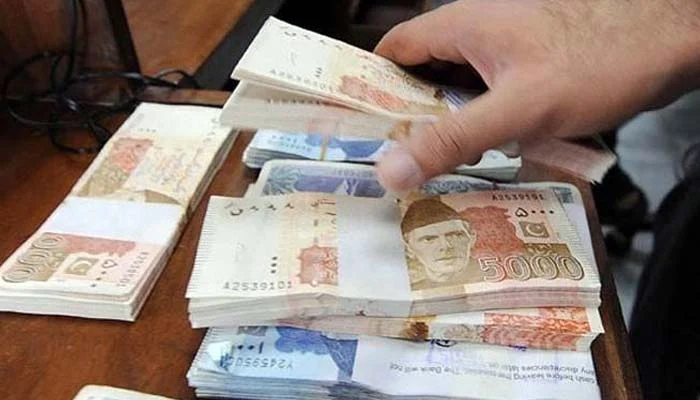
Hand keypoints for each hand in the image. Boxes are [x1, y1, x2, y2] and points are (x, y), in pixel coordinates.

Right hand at [374, 0, 699, 189]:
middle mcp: (477, 29)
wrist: (670, 39)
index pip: (393, 51)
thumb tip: (388, 170)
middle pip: (423, 73)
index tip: (358, 129)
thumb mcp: (517, 108)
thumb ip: (452, 139)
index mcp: (461, 25)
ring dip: (448, 122)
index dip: (369, 87)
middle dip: (409, 115)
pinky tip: (486, 151)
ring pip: (458, 86)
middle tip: (398, 161)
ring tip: (436, 165)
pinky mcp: (530, 64)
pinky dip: (481, 120)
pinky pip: (489, 93)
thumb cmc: (597, 61)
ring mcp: (506, 46)